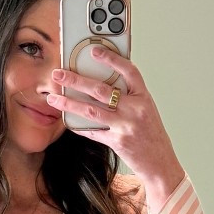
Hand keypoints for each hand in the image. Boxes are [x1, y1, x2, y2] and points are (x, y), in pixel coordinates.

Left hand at [40, 48, 184, 208]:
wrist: (160, 163)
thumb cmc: (152, 134)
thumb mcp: (146, 109)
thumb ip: (128, 96)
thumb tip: (102, 83)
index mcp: (143, 97)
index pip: (128, 71)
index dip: (112, 58)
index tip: (94, 50)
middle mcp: (135, 110)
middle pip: (101, 90)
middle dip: (76, 80)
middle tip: (58, 73)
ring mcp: (125, 126)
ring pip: (91, 111)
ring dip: (69, 103)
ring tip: (53, 98)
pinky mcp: (116, 142)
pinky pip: (92, 131)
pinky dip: (77, 125)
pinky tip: (66, 119)